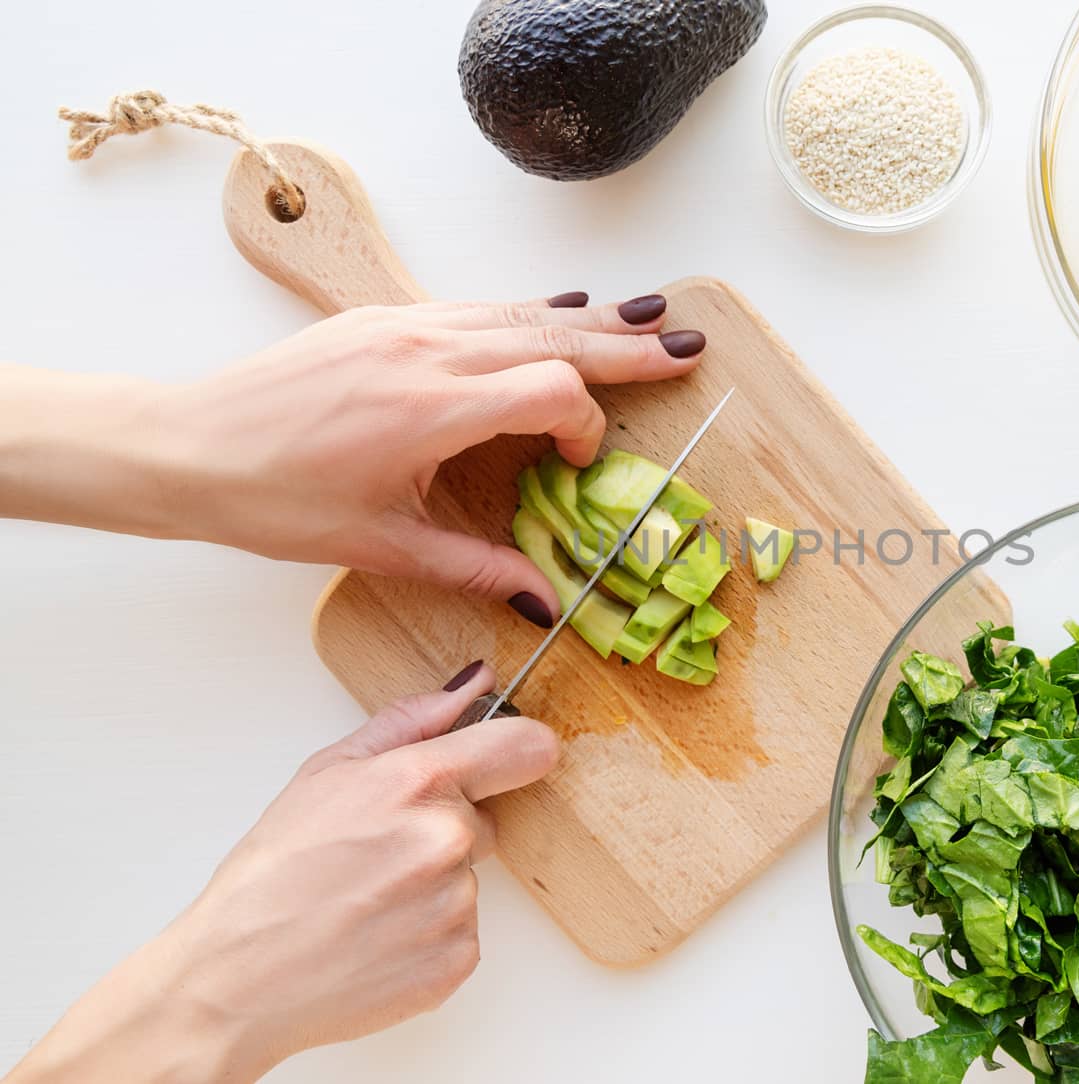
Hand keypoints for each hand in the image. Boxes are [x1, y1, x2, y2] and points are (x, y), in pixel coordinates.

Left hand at [0, 292, 703, 624]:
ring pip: (521, 312)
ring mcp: (404, 323)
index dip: (586, 421)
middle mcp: (426, 350)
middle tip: (688, 349)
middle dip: (626, 347)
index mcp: (429, 408)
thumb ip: (475, 567)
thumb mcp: (381, 545)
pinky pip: (481, 306)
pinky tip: (565, 307)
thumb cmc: (274, 501)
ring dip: (591, 318)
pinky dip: (533, 310)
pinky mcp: (384, 316)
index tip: (581, 462)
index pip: (549, 389)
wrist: (188, 445)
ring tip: (650, 318)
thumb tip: (544, 601)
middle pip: (554, 335)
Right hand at [4, 661, 552, 1082]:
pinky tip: (377, 937)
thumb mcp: (326, 772)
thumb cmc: (272, 873)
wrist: (238, 977)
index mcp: (416, 782)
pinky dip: (429, 935)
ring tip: (366, 902)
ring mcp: (457, 903)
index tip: (509, 760)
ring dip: (432, 885)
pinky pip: (463, 930)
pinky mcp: (459, 958)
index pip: (525, 746)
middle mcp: (447, 839)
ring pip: (468, 877)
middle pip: (483, 820)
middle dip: (442, 830)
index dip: (519, 751)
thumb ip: (412, 720)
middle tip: (374, 855)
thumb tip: (476, 682)